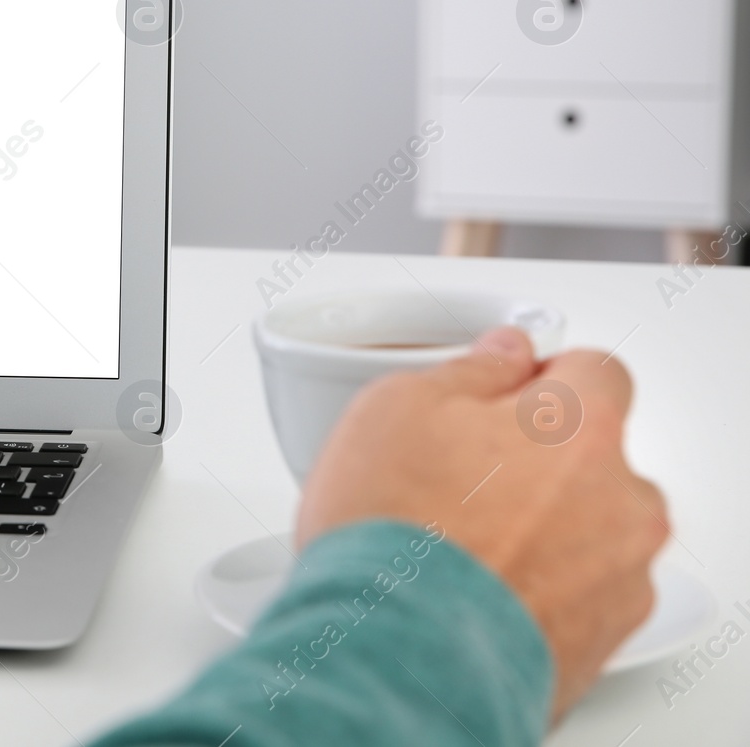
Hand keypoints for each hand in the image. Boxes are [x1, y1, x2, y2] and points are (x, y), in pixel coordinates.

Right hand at [296, 327, 667, 719]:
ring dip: (541, 529)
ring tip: (458, 545)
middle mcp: (620, 502)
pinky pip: (574, 597)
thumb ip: (468, 371)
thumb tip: (499, 359)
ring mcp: (616, 579)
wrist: (389, 651)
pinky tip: (471, 590)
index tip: (503, 394)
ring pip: (588, 532)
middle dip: (539, 460)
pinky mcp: (596, 643)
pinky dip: (535, 590)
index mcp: (582, 427)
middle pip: (596, 458)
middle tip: (461, 475)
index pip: (595, 371)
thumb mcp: (396, 406)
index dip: (542, 377)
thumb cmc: (393, 531)